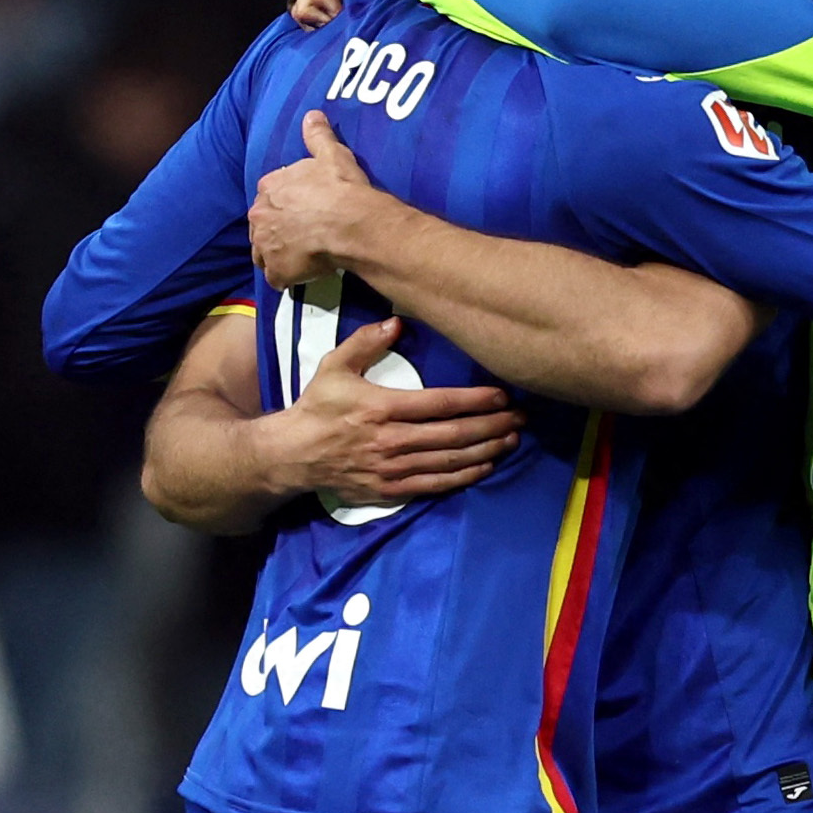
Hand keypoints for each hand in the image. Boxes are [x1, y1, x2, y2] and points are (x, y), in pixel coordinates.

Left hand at [250, 111, 379, 282]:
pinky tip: (303, 275)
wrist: (350, 224)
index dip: (285, 204)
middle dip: (276, 230)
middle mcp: (260, 214)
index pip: (268, 196)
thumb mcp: (332, 154)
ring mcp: (265, 244)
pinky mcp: (276, 271)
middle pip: (261, 225)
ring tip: (300, 257)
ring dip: (277, 255)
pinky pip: (276, 278)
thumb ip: (318, 135)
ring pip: (263, 252)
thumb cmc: (341, 188)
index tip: (301, 210)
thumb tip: (312, 114)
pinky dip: (287, 278)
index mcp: (270, 186)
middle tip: (302, 236)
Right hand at [263, 319, 517, 509]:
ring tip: (511, 440)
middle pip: (453, 434)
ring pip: (449, 461)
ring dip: (485, 451)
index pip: (439, 404)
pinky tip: (485, 467)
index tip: (502, 396)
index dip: (475, 401)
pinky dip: (464, 477)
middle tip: (520, 419)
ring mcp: (393, 468)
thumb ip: (365, 343)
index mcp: (382, 407)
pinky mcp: (392, 489)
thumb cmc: (316, 407)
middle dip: (491, 426)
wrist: (293, 455)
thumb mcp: (333, 367)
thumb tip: (397, 323)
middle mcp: (392, 440)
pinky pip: (436, 485)